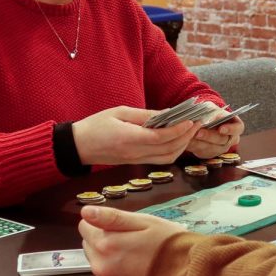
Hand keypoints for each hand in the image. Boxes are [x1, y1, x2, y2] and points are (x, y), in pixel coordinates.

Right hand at [71, 106, 197, 165]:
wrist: (78, 147)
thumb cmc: (95, 125)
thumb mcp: (119, 112)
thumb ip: (144, 115)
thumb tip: (168, 114)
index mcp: (128, 139)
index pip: (160, 137)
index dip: (178, 130)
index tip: (190, 120)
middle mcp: (134, 153)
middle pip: (169, 149)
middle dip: (186, 136)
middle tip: (197, 122)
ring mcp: (136, 160)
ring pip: (168, 158)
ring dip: (182, 145)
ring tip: (190, 130)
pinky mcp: (137, 163)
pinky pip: (161, 160)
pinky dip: (173, 151)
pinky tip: (178, 139)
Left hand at [79, 205, 185, 275]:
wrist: (187, 275)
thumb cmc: (168, 243)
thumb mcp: (144, 222)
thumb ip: (111, 217)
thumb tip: (84, 211)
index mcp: (105, 243)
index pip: (85, 226)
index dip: (101, 223)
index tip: (120, 227)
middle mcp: (100, 266)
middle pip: (88, 245)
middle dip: (103, 240)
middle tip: (131, 241)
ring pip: (96, 262)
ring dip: (108, 257)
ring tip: (134, 256)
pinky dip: (115, 273)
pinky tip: (134, 270)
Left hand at [187, 115, 244, 158]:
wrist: (203, 122)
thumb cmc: (211, 113)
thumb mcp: (211, 108)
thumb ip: (211, 112)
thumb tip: (209, 117)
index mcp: (235, 126)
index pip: (238, 128)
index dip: (231, 129)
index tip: (221, 129)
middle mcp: (230, 139)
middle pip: (223, 140)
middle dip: (209, 136)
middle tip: (198, 133)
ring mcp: (220, 148)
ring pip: (211, 148)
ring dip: (199, 143)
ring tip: (189, 136)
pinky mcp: (209, 153)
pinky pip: (202, 152)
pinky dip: (193, 147)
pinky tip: (186, 141)